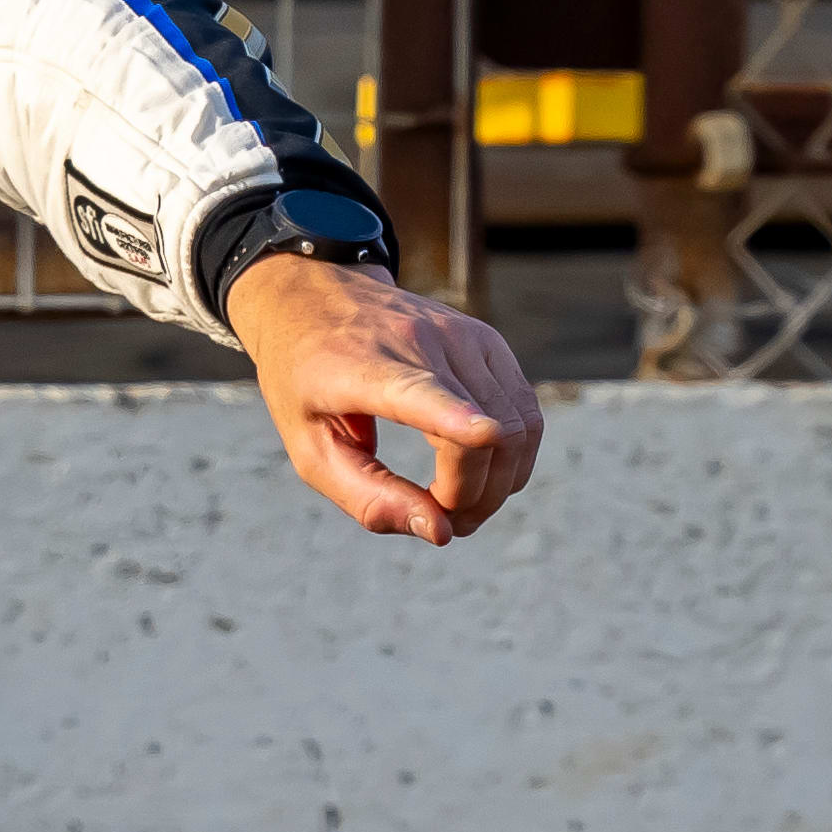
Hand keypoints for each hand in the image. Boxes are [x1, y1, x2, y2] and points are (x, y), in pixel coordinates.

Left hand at [222, 251, 541, 541]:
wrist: (313, 299)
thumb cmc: (305, 385)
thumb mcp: (310, 450)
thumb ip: (368, 496)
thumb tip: (441, 532)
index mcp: (363, 368)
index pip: (416, 391)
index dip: (454, 417)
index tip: (483, 436)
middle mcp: (421, 343)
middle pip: (484, 436)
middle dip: (476, 499)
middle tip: (448, 523)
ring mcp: (464, 337)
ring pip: (519, 428)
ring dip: (501, 483)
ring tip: (462, 505)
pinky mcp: (489, 341)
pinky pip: (526, 412)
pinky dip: (513, 454)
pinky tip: (478, 471)